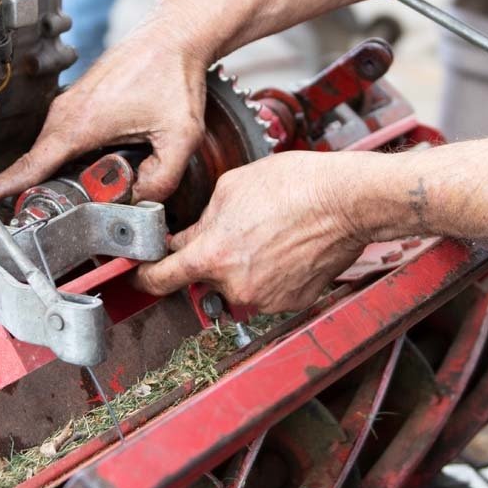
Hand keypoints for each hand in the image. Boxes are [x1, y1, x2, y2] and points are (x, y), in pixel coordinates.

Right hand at [0, 18, 210, 203]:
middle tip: (54, 218)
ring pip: (53, 153)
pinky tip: (92, 169)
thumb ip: (163, 178)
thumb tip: (140, 200)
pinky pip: (65, 139)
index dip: (0, 189)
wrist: (173, 36)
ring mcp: (69, 105)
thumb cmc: (172, 74)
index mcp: (80, 122)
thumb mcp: (180, 136)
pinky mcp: (79, 103)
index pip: (29, 166)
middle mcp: (66, 112)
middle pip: (38, 166)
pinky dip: (71, 158)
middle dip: (39, 193)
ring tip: (83, 194)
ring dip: (61, 175)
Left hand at [134, 152, 372, 313]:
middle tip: (238, 229)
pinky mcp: (291, 302)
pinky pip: (268, 290)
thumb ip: (201, 220)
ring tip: (270, 233)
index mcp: (212, 256)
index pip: (161, 280)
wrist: (346, 201)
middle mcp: (236, 286)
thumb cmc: (295, 185)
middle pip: (207, 277)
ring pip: (239, 284)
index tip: (141, 274)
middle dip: (214, 257)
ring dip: (245, 265)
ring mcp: (266, 299)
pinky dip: (271, 273)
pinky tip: (286, 247)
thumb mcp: (231, 188)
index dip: (146, 277)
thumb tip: (188, 237)